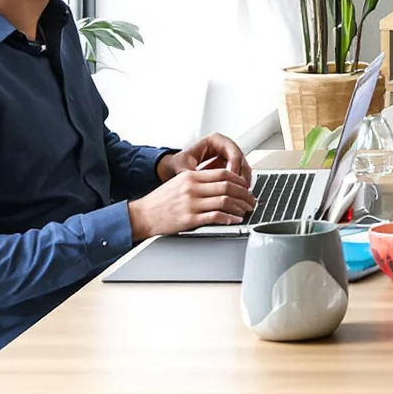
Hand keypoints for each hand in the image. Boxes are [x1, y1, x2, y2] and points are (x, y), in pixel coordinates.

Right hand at [128, 162, 254, 240]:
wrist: (141, 215)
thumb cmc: (160, 201)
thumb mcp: (179, 183)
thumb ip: (199, 181)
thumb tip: (222, 184)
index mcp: (191, 176)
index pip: (223, 174)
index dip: (239, 180)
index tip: (247, 186)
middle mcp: (192, 187)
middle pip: (227, 186)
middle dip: (244, 194)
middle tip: (252, 199)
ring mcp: (191, 203)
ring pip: (224, 200)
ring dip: (240, 206)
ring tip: (246, 210)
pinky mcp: (188, 219)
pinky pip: (215, 216)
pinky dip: (229, 218)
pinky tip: (235, 220)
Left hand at [159, 133, 251, 186]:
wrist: (172, 170)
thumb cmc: (177, 164)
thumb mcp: (182, 166)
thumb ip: (193, 174)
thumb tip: (201, 183)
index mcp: (215, 140)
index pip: (232, 151)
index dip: (234, 165)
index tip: (231, 178)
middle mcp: (223, 146)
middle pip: (241, 159)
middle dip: (241, 174)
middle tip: (240, 188)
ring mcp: (226, 157)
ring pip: (242, 167)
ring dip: (242, 180)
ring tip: (240, 193)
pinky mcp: (227, 167)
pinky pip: (238, 175)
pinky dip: (238, 184)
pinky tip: (236, 194)